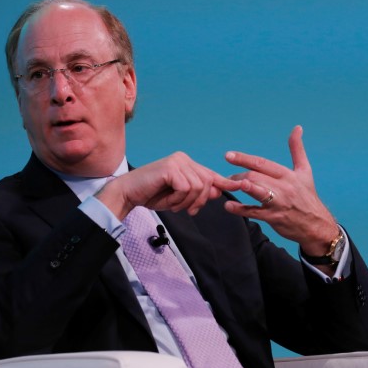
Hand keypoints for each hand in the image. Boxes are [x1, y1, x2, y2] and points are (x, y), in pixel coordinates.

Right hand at [96, 152, 241, 219]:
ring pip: (198, 187)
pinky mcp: (170, 168)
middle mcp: (183, 158)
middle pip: (208, 182)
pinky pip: (186, 189)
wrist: (128, 194)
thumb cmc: (152, 195)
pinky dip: (178, 199)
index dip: (224, 182)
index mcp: (186, 163)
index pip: (210, 174)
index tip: (239, 186)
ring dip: (187, 202)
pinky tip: (168, 200)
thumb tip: (219, 190)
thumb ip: (198, 192)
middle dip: (200, 201)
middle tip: (186, 209)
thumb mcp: (179, 196)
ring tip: (173, 204)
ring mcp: (177, 161)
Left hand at [224, 125, 338, 254]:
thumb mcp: (305, 171)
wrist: (317, 225)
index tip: (228, 155)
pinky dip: (240, 209)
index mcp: (288, 175)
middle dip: (239, 176)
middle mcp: (284, 187)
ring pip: (256, 191)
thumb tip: (297, 128)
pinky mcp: (274, 218)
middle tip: (228, 179)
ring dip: (241, 187)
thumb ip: (297, 149)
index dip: (244, 158)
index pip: (263, 163)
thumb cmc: (308, 196)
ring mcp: (278, 203)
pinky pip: (254, 212)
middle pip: (256, 176)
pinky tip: (229, 206)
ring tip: (228, 185)